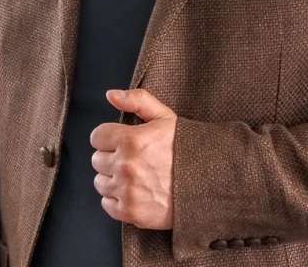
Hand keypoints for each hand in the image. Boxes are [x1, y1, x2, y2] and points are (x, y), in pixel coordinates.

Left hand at [90, 88, 176, 229]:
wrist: (210, 181)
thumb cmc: (187, 148)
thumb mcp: (165, 117)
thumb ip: (137, 100)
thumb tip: (111, 94)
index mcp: (131, 140)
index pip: (97, 137)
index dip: (109, 137)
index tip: (121, 142)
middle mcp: (125, 166)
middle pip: (97, 160)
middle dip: (111, 157)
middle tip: (132, 159)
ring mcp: (127, 190)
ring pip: (100, 182)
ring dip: (113, 179)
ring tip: (134, 176)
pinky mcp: (130, 212)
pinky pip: (106, 204)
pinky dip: (117, 199)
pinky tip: (134, 192)